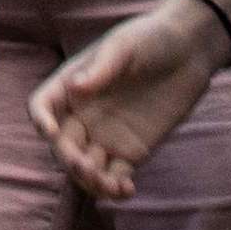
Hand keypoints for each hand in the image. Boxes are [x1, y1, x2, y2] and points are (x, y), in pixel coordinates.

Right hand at [38, 0, 225, 197]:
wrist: (189, 52)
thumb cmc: (150, 39)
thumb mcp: (124, 47)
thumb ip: (102, 69)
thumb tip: (75, 86)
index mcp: (72, 85)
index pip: (43, 105)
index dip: (41, 119)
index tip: (50, 132)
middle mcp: (84, 113)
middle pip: (63, 144)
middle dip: (69, 159)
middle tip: (86, 167)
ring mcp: (106, 135)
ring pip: (86, 167)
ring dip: (91, 182)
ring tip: (111, 185)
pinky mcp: (132, 151)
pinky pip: (115, 176)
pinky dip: (115, 189)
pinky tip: (126, 190)